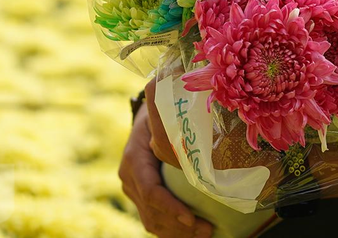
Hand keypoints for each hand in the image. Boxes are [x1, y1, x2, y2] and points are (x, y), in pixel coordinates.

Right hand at [119, 96, 212, 237]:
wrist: (146, 116)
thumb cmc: (162, 112)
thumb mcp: (165, 116)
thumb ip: (173, 133)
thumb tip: (198, 152)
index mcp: (134, 159)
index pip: (151, 191)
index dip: (170, 207)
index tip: (191, 218)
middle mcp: (129, 178)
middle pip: (152, 212)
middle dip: (179, 226)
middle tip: (208, 231)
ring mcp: (133, 189)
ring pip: (151, 221)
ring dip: (177, 233)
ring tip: (205, 233)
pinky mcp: (140, 197)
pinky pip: (153, 219)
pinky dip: (172, 229)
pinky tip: (192, 232)